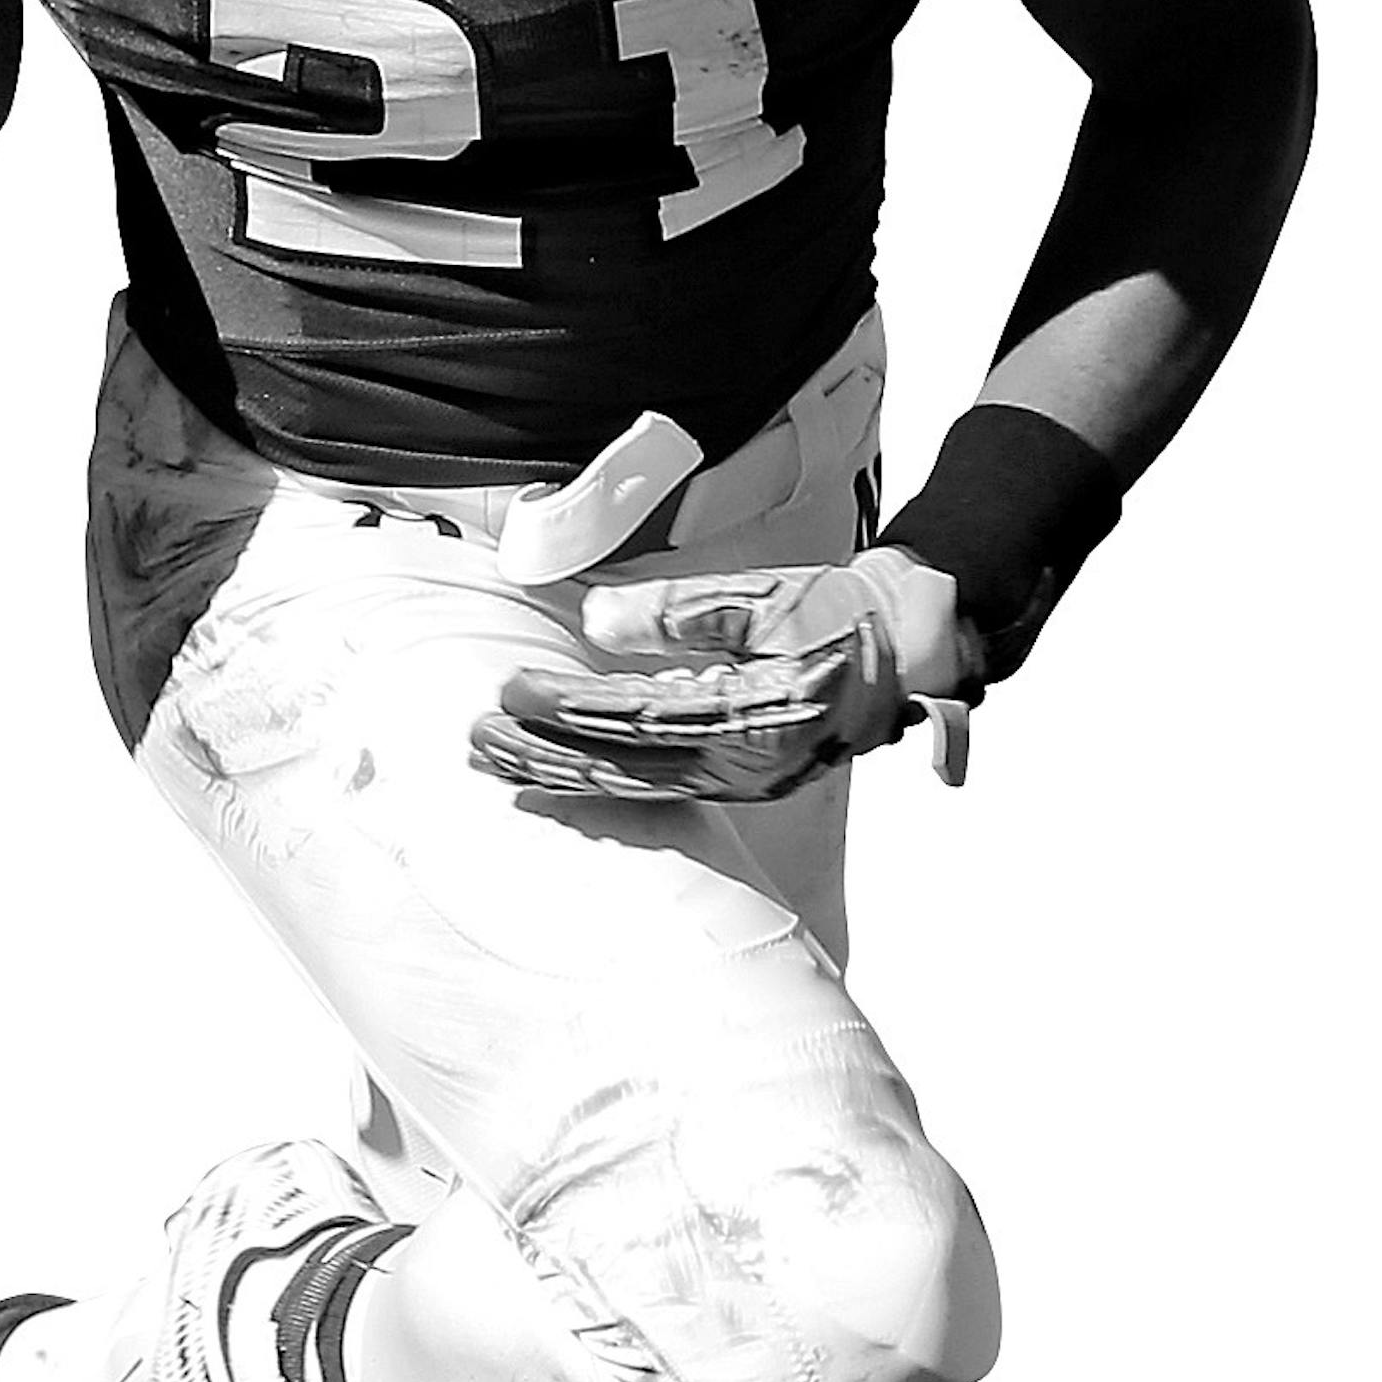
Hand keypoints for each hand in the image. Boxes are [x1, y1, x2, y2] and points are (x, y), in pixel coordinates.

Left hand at [470, 548, 982, 801]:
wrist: (905, 648)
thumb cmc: (840, 615)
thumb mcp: (764, 597)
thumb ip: (680, 611)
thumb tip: (598, 621)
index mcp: (754, 719)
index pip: (637, 717)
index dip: (569, 705)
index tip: (511, 690)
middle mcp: (742, 764)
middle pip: (622, 765)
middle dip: (543, 752)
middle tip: (476, 740)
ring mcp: (739, 778)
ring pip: (632, 781)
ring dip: (560, 769)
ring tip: (496, 760)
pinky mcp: (735, 775)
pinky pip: (655, 784)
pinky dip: (599, 778)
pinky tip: (555, 770)